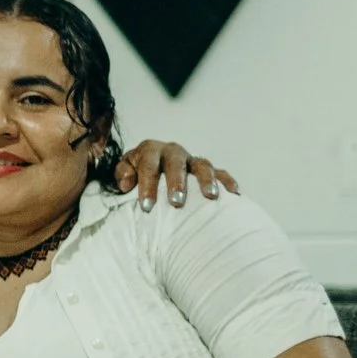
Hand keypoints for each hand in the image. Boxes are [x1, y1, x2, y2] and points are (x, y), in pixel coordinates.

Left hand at [115, 140, 237, 208]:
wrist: (150, 165)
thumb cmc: (135, 172)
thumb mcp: (124, 170)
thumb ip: (122, 173)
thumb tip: (126, 183)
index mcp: (150, 150)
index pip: (148, 165)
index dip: (147, 185)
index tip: (146, 207)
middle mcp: (173, 152)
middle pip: (176, 163)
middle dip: (177, 183)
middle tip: (176, 202)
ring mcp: (192, 160)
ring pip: (202, 165)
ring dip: (206, 180)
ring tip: (210, 196)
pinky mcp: (207, 168)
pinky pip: (220, 172)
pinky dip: (227, 180)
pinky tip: (234, 193)